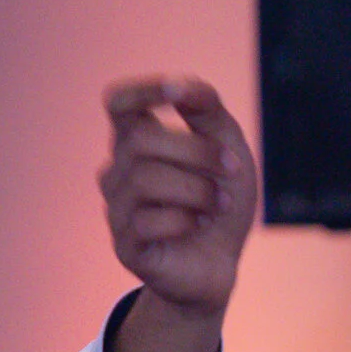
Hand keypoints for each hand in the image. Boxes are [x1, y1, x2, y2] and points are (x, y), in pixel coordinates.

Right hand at [97, 77, 256, 351]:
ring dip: (198, 188)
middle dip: (197, 150)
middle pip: (141, 139)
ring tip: (222, 203)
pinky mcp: (125, 246)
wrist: (220, 266)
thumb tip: (183, 85)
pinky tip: (200, 227)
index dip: (143, 91)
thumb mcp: (228, 149)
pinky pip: (147, 220)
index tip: (179, 91)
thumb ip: (208, 111)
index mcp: (137, 141)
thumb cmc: (219, 201)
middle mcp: (118, 170)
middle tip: (234, 168)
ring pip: (145, 178)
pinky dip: (186, 220)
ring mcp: (117, 208)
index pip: (120, 103)